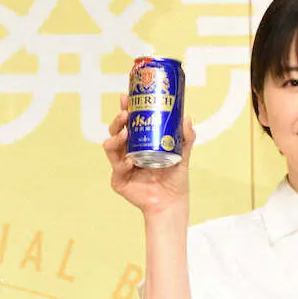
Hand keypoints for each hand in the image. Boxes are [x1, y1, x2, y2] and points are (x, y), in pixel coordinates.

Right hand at [103, 93, 194, 217]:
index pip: (128, 122)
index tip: (126, 97)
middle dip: (117, 121)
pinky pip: (116, 170)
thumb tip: (187, 117)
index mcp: (138, 143)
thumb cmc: (175, 178)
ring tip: (124, 134)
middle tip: (125, 113)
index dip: (125, 109)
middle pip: (115, 132)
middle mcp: (126, 152)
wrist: (172, 202)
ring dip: (115, 139)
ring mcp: (120, 166)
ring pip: (110, 148)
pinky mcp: (118, 181)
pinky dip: (122, 164)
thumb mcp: (182, 153)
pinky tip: (129, 161)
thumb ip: (185, 137)